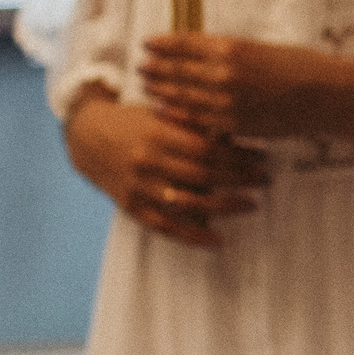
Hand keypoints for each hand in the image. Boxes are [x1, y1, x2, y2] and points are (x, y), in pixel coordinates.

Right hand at [65, 88, 267, 247]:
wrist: (86, 136)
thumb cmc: (135, 121)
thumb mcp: (162, 113)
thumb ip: (195, 123)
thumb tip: (237, 130)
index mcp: (158, 134)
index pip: (207, 149)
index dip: (238, 156)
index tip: (263, 158)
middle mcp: (147, 162)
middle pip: (203, 176)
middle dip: (240, 180)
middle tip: (266, 181)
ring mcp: (137, 187)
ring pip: (187, 204)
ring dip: (224, 207)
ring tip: (251, 205)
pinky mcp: (129, 206)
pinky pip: (164, 226)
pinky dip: (192, 236)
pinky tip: (217, 240)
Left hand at [137, 33, 332, 141]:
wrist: (326, 94)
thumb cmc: (301, 66)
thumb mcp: (262, 48)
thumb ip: (231, 53)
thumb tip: (204, 53)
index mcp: (231, 48)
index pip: (185, 44)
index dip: (163, 44)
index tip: (148, 43)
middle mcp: (223, 73)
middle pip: (177, 70)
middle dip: (156, 67)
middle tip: (140, 66)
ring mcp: (226, 101)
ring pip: (182, 96)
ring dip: (161, 90)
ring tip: (148, 86)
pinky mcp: (233, 123)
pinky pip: (197, 119)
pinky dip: (178, 113)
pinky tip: (164, 110)